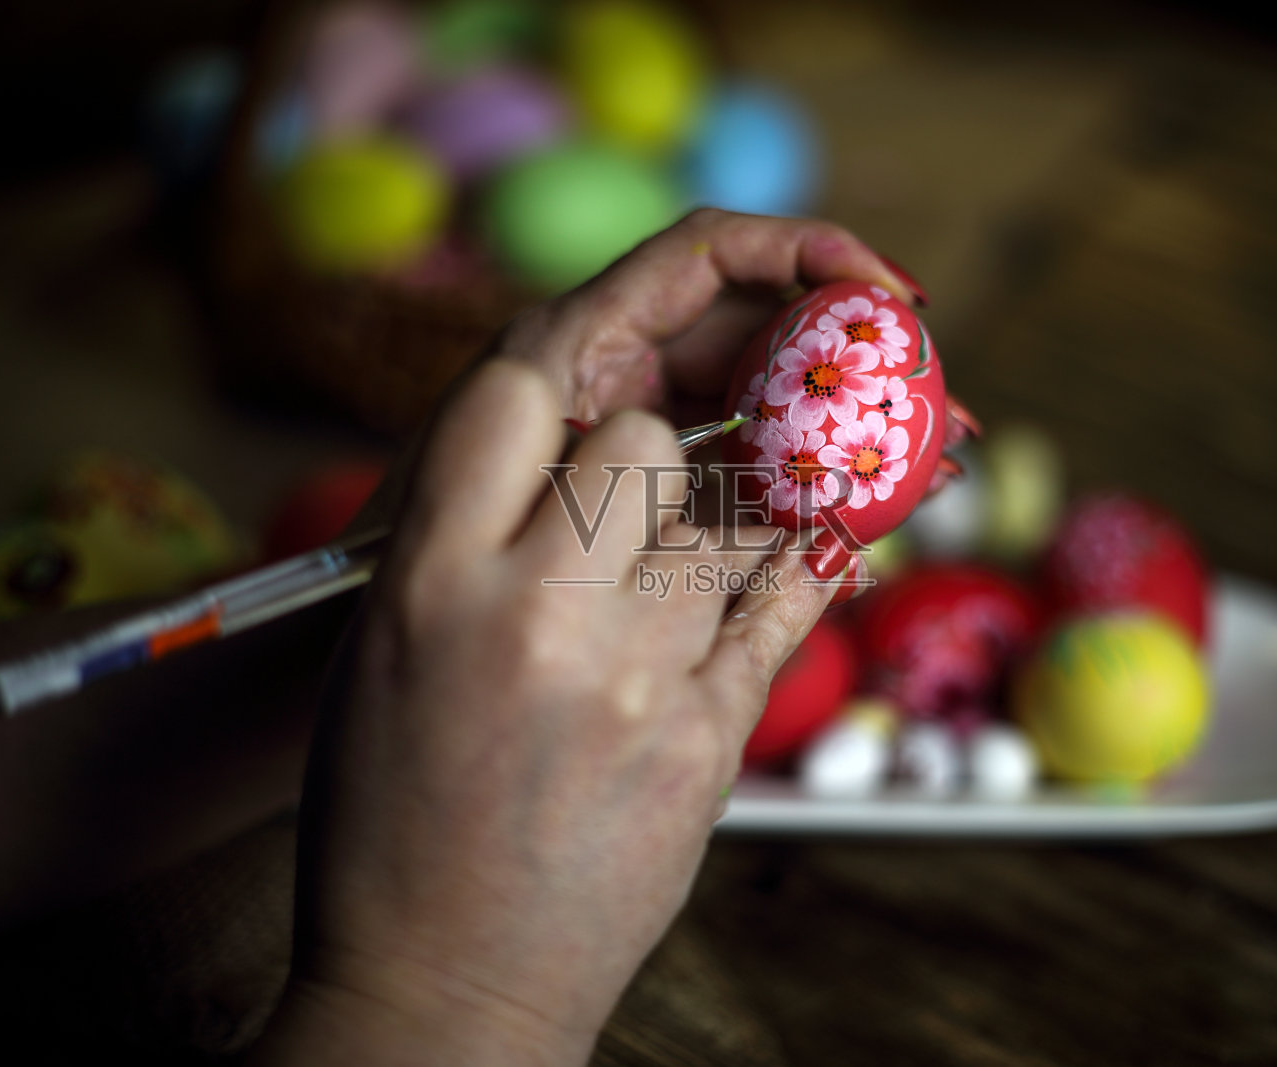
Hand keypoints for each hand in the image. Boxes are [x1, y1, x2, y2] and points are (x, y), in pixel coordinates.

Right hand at [255, 379, 852, 1063]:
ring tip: (663, 594)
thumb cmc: (389, 822)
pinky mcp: (710, 739)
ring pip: (713, 528)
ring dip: (694, 545)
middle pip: (637, 442)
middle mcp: (537, 613)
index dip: (552, 399)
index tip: (567, 430)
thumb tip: (552, 464)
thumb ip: (461, 546)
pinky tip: (816, 548)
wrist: (445, 986)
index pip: (514, 397)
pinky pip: (778, 609)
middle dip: (638, 464)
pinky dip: (799, 573)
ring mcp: (636, 676)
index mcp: (429, 582)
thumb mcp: (386, 656)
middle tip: (623, 515)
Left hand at [348, 209, 969, 541]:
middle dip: (855, 360)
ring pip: (759, 425)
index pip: (702, 260)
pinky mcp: (637, 534)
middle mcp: (601, 390)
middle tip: (946, 405)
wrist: (330, 680)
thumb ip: (617, 441)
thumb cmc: (388, 576)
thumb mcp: (504, 498)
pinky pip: (737, 503)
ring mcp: (622, 461)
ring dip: (847, 439)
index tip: (888, 295)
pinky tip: (865, 526)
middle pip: (754, 342)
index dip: (804, 256)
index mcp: (566, 350)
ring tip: (934, 469)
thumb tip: (770, 440)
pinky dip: (802, 507)